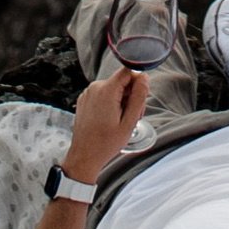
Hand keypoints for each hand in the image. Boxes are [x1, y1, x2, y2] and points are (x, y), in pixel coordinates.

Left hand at [66, 60, 154, 181]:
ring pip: (113, 89)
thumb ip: (138, 97)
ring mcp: (88, 93)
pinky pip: (103, 95)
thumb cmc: (106, 143)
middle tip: (132, 117)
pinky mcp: (84, 100)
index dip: (138, 83)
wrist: (84, 157)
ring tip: (120, 122)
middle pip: (121, 82)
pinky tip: (110, 121)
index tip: (140, 99)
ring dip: (121, 102)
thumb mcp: (128, 122)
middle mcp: (95, 87)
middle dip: (130, 96)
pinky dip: (110, 104)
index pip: (128, 71)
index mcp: (106, 90)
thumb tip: (144, 78)